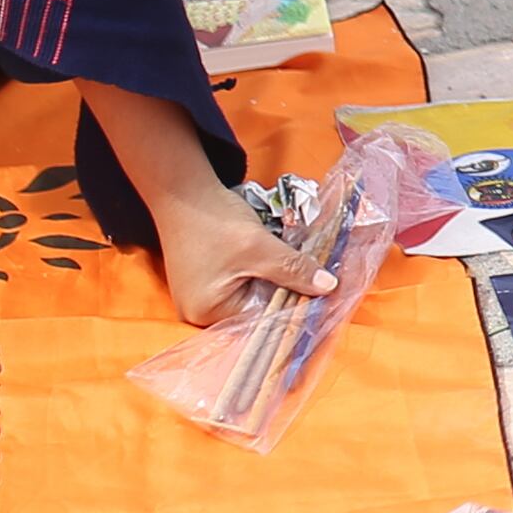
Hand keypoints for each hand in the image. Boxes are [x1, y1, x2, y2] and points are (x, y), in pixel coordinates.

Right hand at [151, 192, 336, 329]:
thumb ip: (293, 269)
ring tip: (295, 268)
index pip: (261, 321)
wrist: (183, 191)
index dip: (293, 309)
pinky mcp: (206, 282)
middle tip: (314, 281)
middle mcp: (200, 313)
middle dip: (284, 294)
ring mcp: (201, 298)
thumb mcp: (259, 246)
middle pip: (257, 311)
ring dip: (274, 282)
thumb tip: (329, 287)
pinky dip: (260, 274)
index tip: (322, 298)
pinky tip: (274, 262)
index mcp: (208, 313)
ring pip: (252, 296)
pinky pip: (242, 285)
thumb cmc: (213, 219)